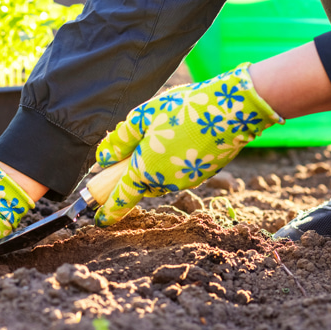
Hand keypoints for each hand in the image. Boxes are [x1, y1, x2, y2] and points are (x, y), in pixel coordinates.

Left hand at [94, 63, 282, 225]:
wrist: (231, 111)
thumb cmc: (183, 110)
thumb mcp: (142, 117)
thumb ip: (120, 141)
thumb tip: (103, 158)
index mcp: (145, 171)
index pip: (122, 198)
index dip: (109, 210)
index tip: (99, 219)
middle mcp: (165, 183)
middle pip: (140, 184)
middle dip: (133, 171)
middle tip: (135, 142)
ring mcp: (186, 181)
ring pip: (160, 178)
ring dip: (154, 164)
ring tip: (163, 131)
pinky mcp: (203, 175)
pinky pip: (178, 172)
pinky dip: (172, 161)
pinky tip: (181, 136)